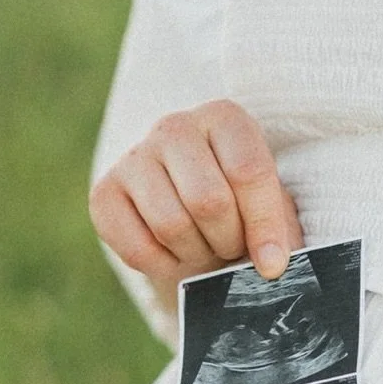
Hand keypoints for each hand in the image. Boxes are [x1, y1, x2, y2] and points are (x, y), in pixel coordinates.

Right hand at [90, 101, 302, 308]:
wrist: (188, 204)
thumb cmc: (239, 202)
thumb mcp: (271, 204)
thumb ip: (278, 229)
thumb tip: (271, 266)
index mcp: (224, 117)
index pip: (248, 171)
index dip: (264, 225)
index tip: (272, 264)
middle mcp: (174, 127)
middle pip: (207, 200)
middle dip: (228, 240)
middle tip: (231, 247)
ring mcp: (134, 157)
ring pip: (171, 224)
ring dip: (196, 254)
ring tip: (205, 248)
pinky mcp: (104, 192)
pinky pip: (136, 247)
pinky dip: (163, 266)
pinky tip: (174, 254)